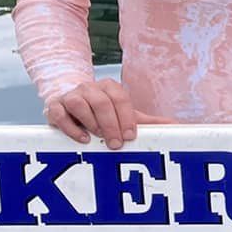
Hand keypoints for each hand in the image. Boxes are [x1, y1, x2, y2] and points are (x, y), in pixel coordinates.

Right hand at [45, 78, 168, 148]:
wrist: (70, 104)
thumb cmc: (103, 113)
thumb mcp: (125, 115)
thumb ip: (148, 122)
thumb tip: (177, 126)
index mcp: (109, 87)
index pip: (120, 98)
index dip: (126, 117)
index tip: (131, 136)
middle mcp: (89, 88)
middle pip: (101, 102)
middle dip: (110, 124)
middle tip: (115, 144)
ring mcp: (71, 96)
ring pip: (79, 104)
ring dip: (91, 122)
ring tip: (98, 138)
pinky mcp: (54, 107)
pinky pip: (59, 113)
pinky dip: (71, 126)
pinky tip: (82, 139)